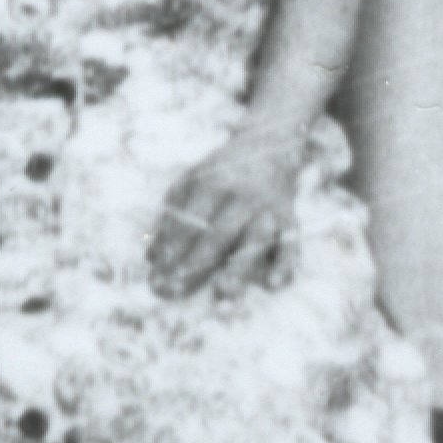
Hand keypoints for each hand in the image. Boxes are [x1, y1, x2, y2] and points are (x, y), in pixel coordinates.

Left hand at [148, 127, 304, 297]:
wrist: (269, 148)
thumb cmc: (221, 174)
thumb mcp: (191, 183)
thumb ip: (171, 217)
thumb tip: (152, 257)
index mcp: (212, 184)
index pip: (189, 223)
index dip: (172, 251)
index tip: (156, 278)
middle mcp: (242, 197)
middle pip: (218, 235)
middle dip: (195, 266)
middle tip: (174, 293)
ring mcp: (267, 210)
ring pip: (254, 241)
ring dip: (239, 268)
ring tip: (223, 292)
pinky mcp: (290, 222)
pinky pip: (290, 247)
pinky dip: (284, 266)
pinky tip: (271, 285)